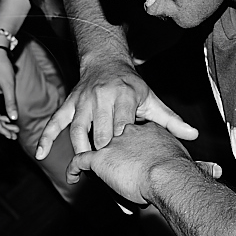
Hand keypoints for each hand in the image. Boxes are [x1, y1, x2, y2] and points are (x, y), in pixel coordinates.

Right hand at [0, 47, 18, 139]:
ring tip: (13, 128)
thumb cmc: (1, 66)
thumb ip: (11, 103)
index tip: (12, 134)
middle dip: (1, 130)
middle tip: (14, 134)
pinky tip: (7, 117)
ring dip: (0, 124)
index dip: (2, 130)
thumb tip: (13, 118)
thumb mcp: (9, 85)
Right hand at [36, 59, 199, 159]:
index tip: (126, 162)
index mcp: (124, 95)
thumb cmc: (132, 87)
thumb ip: (170, 120)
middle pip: (100, 130)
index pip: (122, 123)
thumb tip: (194, 136)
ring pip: (78, 129)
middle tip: (107, 173)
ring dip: (81, 149)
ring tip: (84, 169)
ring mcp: (82, 101)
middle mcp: (101, 97)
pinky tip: (42, 155)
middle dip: (103, 151)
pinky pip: (55, 122)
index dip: (122, 143)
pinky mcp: (69, 105)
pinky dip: (47, 138)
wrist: (106, 62)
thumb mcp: (151, 100)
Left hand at [63, 118, 195, 206]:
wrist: (166, 174)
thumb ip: (200, 165)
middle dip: (109, 151)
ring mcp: (110, 143)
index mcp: (148, 130)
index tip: (134, 158)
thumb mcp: (189, 162)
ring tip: (83, 170)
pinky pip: (80, 161)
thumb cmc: (180, 171)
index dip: (132, 147)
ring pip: (94, 146)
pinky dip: (74, 169)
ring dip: (87, 157)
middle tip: (109, 168)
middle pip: (113, 138)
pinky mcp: (97, 157)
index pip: (135, 134)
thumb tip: (218, 170)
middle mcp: (127, 132)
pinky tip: (72, 176)